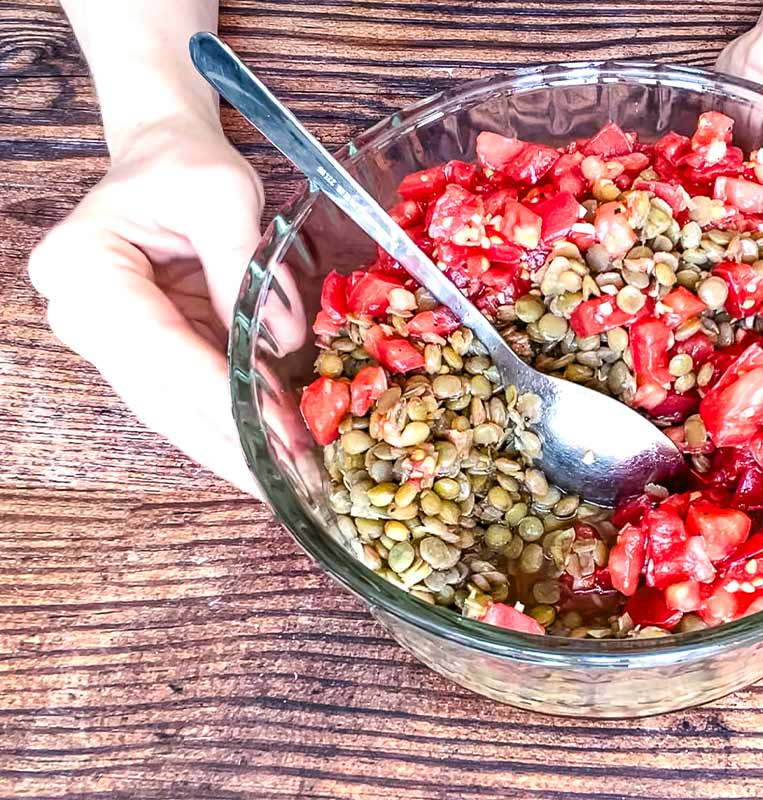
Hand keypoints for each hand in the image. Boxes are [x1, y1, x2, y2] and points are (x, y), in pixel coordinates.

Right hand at [28, 115, 265, 494]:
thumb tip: (281, 340)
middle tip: (281, 483)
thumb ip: (247, 267)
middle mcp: (85, 313)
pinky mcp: (145, 349)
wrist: (162, 155)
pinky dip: (230, 421)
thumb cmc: (183, 166)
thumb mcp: (221, 196)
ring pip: (174, 408)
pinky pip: (190, 395)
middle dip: (226, 441)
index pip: (160, 347)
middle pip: (160, 394)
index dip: (217, 393)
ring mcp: (110, 338)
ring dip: (230, 444)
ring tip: (283, 479)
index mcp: (85, 268)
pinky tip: (269, 448)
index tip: (267, 429)